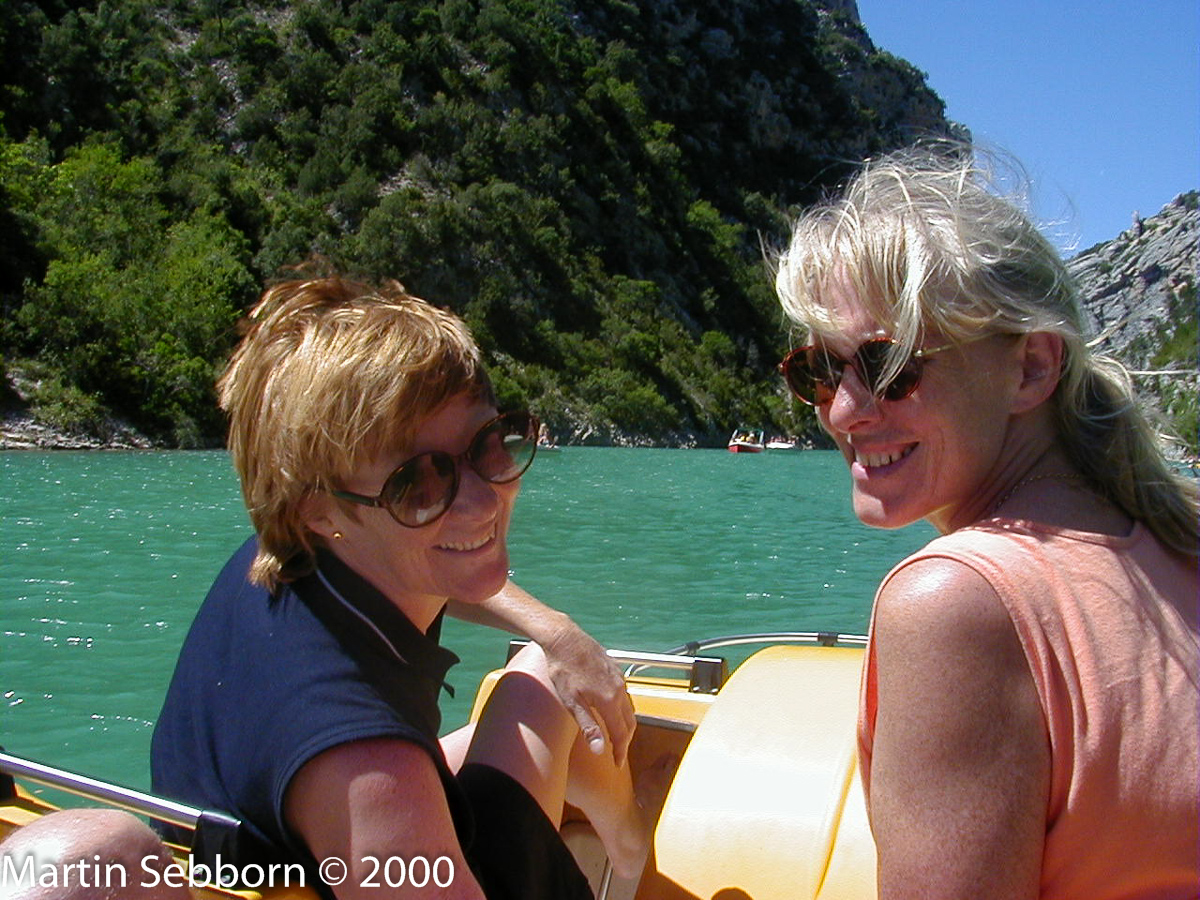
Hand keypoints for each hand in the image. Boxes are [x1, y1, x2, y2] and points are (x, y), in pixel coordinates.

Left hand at [541, 620, 635, 766]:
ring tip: (617, 734)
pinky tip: (613, 708)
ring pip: (629, 706)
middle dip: (626, 740)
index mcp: (610, 700)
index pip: (621, 733)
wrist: (564, 638)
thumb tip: (601, 749)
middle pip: (630, 721)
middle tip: (618, 752)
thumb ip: (588, 726)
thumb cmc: (564, 669)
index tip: (617, 762)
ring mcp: (618, 677)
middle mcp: (619, 689)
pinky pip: (625, 693)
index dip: (620, 750)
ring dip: (625, 724)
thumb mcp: (571, 702)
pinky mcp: (615, 668)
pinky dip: (623, 707)